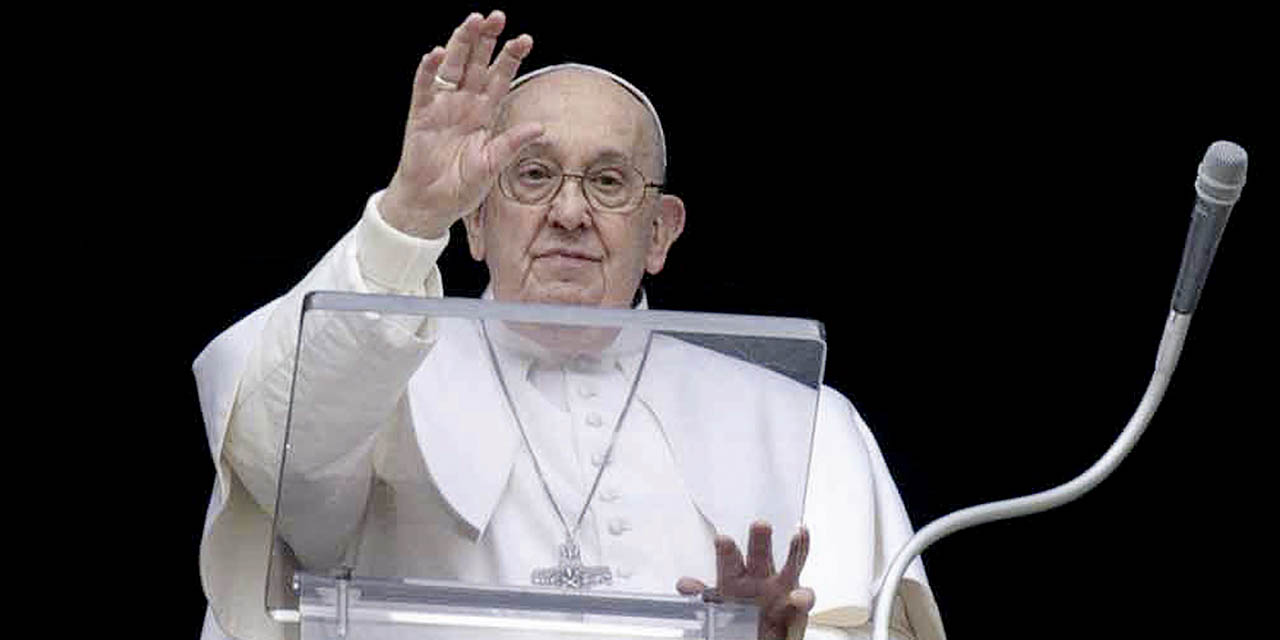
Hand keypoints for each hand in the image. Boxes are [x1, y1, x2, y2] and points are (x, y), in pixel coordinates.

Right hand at [381, 10, 543, 238]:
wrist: (432, 204)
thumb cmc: (463, 186)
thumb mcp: (493, 165)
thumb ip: (513, 144)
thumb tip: (541, 127)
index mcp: (485, 113)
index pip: (500, 78)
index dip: (511, 58)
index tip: (525, 39)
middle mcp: (464, 103)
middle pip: (476, 63)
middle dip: (486, 40)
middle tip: (497, 17)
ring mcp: (442, 106)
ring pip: (452, 67)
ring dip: (460, 43)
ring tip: (472, 22)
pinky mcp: (420, 115)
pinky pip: (424, 87)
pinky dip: (429, 70)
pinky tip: (436, 53)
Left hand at [677, 522, 814, 639]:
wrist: (758, 636)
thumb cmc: (736, 618)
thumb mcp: (715, 607)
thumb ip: (702, 595)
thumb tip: (684, 585)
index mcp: (734, 577)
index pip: (730, 559)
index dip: (727, 550)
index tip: (723, 540)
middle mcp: (759, 578)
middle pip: (760, 554)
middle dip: (760, 539)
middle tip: (760, 525)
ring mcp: (781, 588)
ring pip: (790, 565)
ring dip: (795, 549)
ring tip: (799, 534)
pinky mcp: (798, 606)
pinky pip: (805, 597)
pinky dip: (803, 596)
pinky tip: (798, 597)